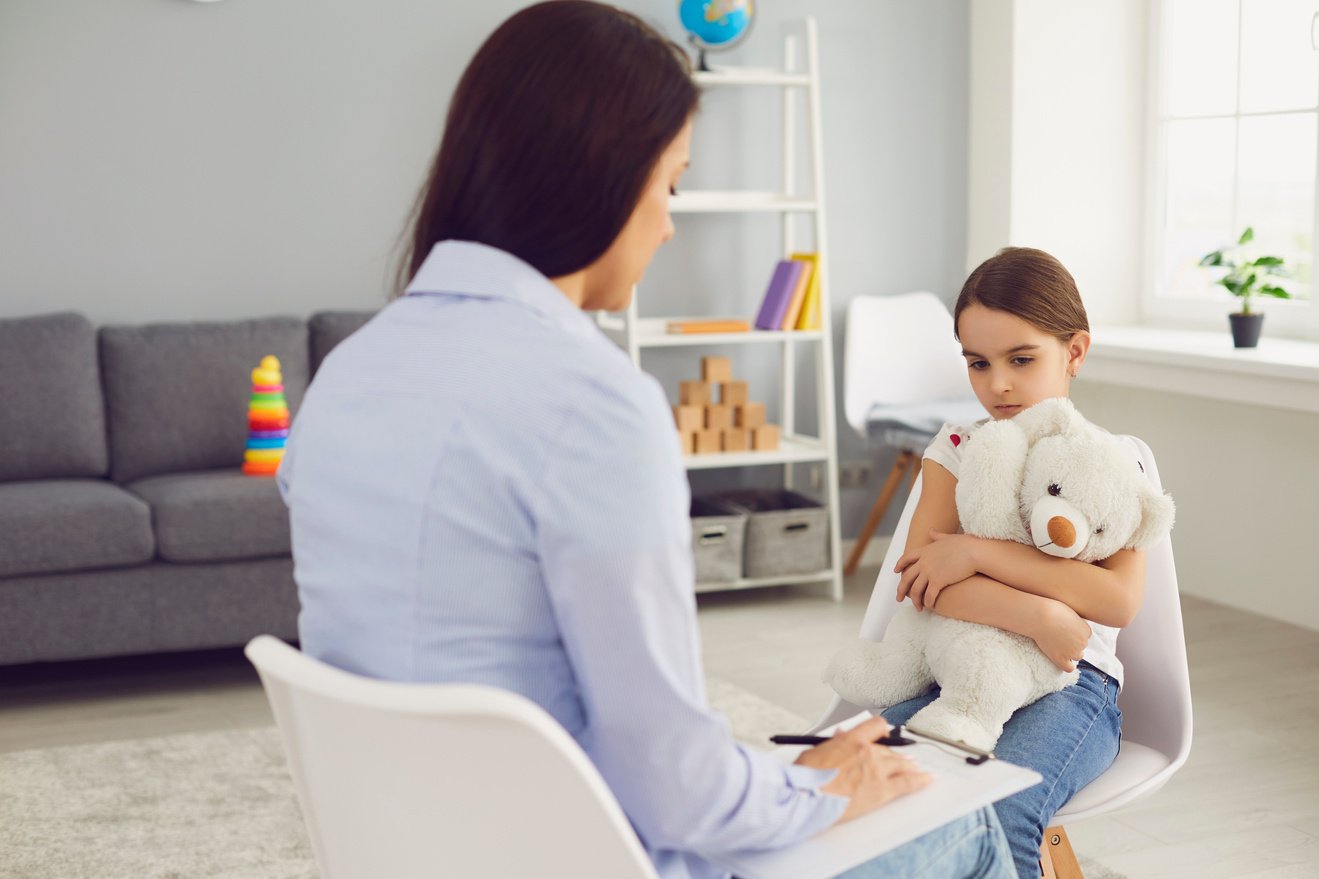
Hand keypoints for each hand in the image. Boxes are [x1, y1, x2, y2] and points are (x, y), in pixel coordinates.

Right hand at [793, 716, 931, 822]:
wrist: (807, 796)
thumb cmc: (805, 777)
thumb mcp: (815, 751)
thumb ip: (832, 744)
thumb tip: (839, 737)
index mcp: (850, 739)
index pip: (875, 726)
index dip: (883, 730)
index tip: (886, 734)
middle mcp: (867, 752)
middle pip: (890, 749)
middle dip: (896, 754)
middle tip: (902, 759)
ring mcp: (877, 771)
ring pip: (901, 764)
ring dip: (909, 766)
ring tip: (916, 768)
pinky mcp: (881, 791)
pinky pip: (908, 783)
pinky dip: (920, 780)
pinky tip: (928, 779)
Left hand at [894, 531, 978, 610]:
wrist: (975, 552)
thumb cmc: (966, 544)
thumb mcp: (948, 538)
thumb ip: (937, 536)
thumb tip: (931, 531)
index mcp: (925, 551)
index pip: (906, 558)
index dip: (899, 565)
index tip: (896, 571)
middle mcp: (924, 562)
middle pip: (906, 578)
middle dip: (901, 590)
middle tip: (899, 598)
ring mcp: (930, 572)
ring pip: (915, 590)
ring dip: (915, 601)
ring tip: (918, 608)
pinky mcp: (938, 581)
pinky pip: (928, 596)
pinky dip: (928, 603)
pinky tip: (930, 607)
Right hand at [1031, 599, 1091, 671]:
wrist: (1040, 617)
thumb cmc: (1052, 610)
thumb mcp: (1070, 612)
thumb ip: (1076, 621)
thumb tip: (1074, 627)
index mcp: (1086, 630)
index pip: (1085, 635)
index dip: (1075, 632)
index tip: (1066, 628)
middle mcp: (1083, 643)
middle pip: (1082, 646)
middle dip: (1073, 642)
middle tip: (1060, 635)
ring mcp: (1072, 652)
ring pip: (1078, 656)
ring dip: (1071, 653)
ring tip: (1059, 645)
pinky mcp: (1060, 658)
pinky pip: (1069, 668)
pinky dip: (1067, 665)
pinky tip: (1061, 659)